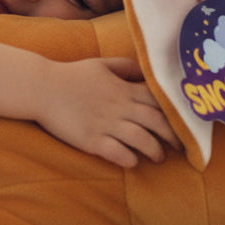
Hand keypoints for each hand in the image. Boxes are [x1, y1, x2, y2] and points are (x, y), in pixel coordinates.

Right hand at [0, 41, 181, 166]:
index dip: (175, 112)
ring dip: (155, 151)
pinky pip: (119, 153)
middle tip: (179, 146)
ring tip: (158, 157)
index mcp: (124, 89)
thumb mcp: (100, 64)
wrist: (41, 88)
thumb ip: (125, 66)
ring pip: (143, 141)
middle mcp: (119, 107)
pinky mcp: (92, 140)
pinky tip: (132, 161)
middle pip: (158, 123)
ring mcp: (106, 124)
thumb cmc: (71, 75)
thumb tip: (145, 72)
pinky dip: (130, 159)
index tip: (183, 122)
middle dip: (173, 136)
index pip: (159, 101)